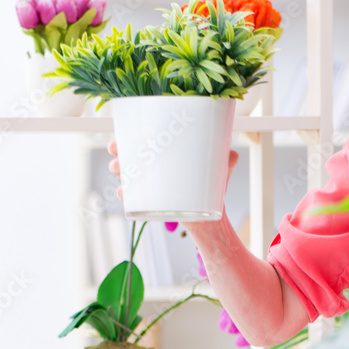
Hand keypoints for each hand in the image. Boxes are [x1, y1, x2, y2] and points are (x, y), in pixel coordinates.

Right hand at [107, 140, 239, 202]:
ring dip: (118, 169)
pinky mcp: (151, 204)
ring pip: (128, 174)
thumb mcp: (218, 171)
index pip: (146, 139)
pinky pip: (132, 198)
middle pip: (130, 154)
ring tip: (119, 168)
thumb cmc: (211, 190)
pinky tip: (123, 191)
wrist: (210, 218)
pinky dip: (125, 194)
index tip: (125, 130)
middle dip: (119, 149)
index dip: (132, 133)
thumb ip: (226, 160)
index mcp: (167, 156)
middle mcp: (155, 169)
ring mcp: (151, 187)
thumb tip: (231, 154)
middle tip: (117, 149)